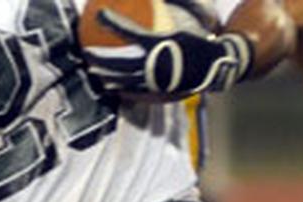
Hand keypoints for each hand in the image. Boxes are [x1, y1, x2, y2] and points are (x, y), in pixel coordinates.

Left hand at [83, 5, 252, 96]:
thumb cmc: (199, 43)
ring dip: (108, 77)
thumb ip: (169, 13)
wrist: (216, 67)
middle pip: (120, 61)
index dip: (113, 22)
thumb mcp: (182, 24)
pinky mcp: (160, 91)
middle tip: (87, 52)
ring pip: (125, 80)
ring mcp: (157, 79)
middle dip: (101, 58)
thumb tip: (157, 0)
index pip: (130, 30)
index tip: (98, 14)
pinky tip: (116, 90)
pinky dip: (125, 90)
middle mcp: (156, 63)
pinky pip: (138, 92)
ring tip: (96, 75)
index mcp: (160, 43)